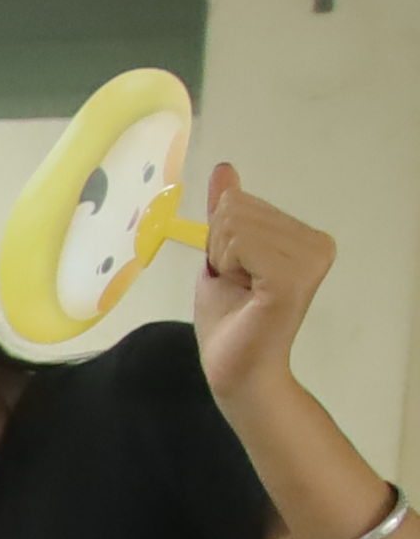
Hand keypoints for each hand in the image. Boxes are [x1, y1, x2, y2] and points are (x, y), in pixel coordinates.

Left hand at [192, 163, 334, 408]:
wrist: (236, 370)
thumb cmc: (230, 320)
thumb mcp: (222, 254)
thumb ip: (227, 212)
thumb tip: (225, 168)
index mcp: (308, 238)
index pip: (240, 202)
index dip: (222, 240)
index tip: (238, 274)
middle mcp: (318, 244)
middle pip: (236, 210)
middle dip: (220, 248)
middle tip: (238, 286)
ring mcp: (309, 260)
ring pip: (233, 225)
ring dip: (223, 261)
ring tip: (243, 291)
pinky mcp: (292, 278)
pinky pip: (238, 244)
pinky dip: (227, 267)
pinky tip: (245, 293)